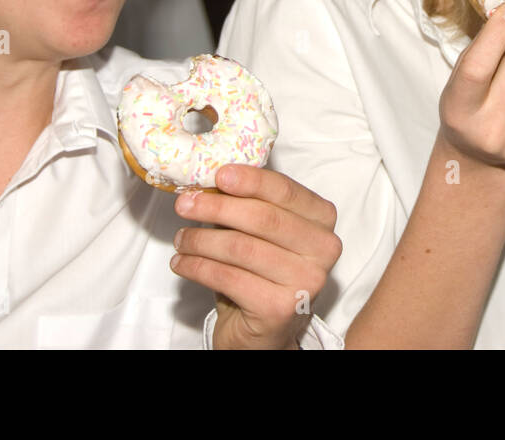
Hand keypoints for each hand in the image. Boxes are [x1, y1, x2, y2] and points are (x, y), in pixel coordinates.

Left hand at [171, 164, 341, 348]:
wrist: (264, 330)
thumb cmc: (261, 271)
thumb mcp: (261, 231)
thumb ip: (248, 204)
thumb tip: (210, 181)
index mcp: (322, 219)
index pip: (285, 191)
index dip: (250, 181)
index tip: (218, 175)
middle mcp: (324, 249)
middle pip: (263, 218)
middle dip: (217, 207)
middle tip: (184, 204)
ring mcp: (305, 281)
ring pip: (242, 248)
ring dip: (201, 240)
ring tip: (180, 239)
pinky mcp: (280, 308)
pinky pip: (229, 278)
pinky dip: (197, 267)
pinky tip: (183, 263)